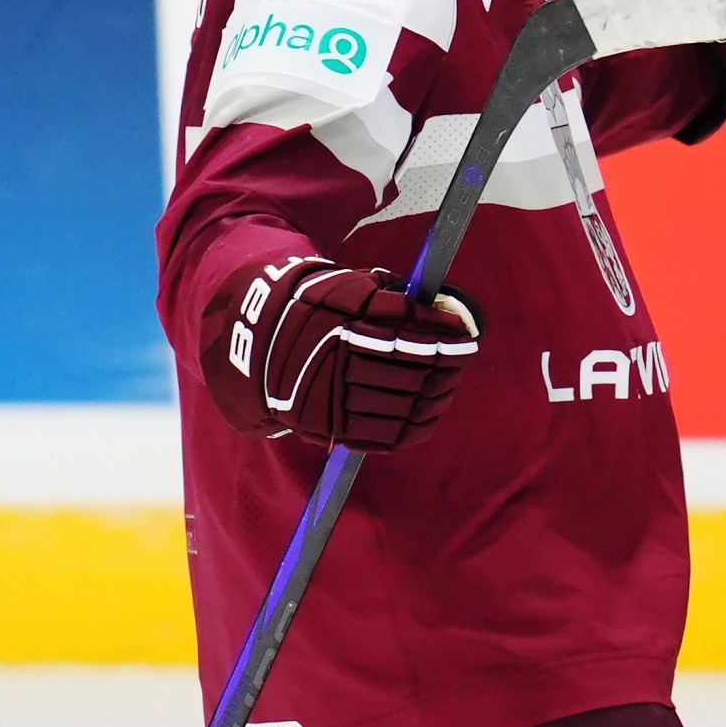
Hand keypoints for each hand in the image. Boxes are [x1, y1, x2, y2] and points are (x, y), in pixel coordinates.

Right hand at [203, 256, 479, 452]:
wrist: (259, 347)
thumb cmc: (317, 308)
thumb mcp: (347, 289)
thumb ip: (393, 299)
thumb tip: (446, 317)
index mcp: (342, 332)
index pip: (407, 341)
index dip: (442, 340)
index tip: (465, 336)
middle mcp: (337, 369)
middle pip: (410, 375)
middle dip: (445, 367)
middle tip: (463, 356)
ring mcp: (334, 403)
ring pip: (403, 406)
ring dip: (436, 396)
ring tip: (449, 382)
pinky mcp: (332, 430)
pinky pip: (386, 437)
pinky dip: (415, 426)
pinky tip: (430, 412)